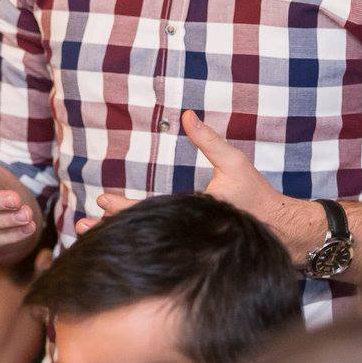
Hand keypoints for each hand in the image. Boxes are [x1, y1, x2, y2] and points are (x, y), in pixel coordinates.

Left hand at [77, 112, 308, 252]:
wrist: (281, 232)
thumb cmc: (256, 197)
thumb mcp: (235, 163)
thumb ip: (209, 140)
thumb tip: (187, 115)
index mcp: (191, 214)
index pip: (149, 211)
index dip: (122, 208)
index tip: (100, 201)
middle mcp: (185, 233)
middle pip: (142, 233)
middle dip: (109, 231)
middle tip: (81, 228)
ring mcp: (187, 244)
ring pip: (147, 243)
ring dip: (119, 239)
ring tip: (89, 236)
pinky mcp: (191, 247)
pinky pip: (159, 246)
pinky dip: (137, 243)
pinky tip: (119, 241)